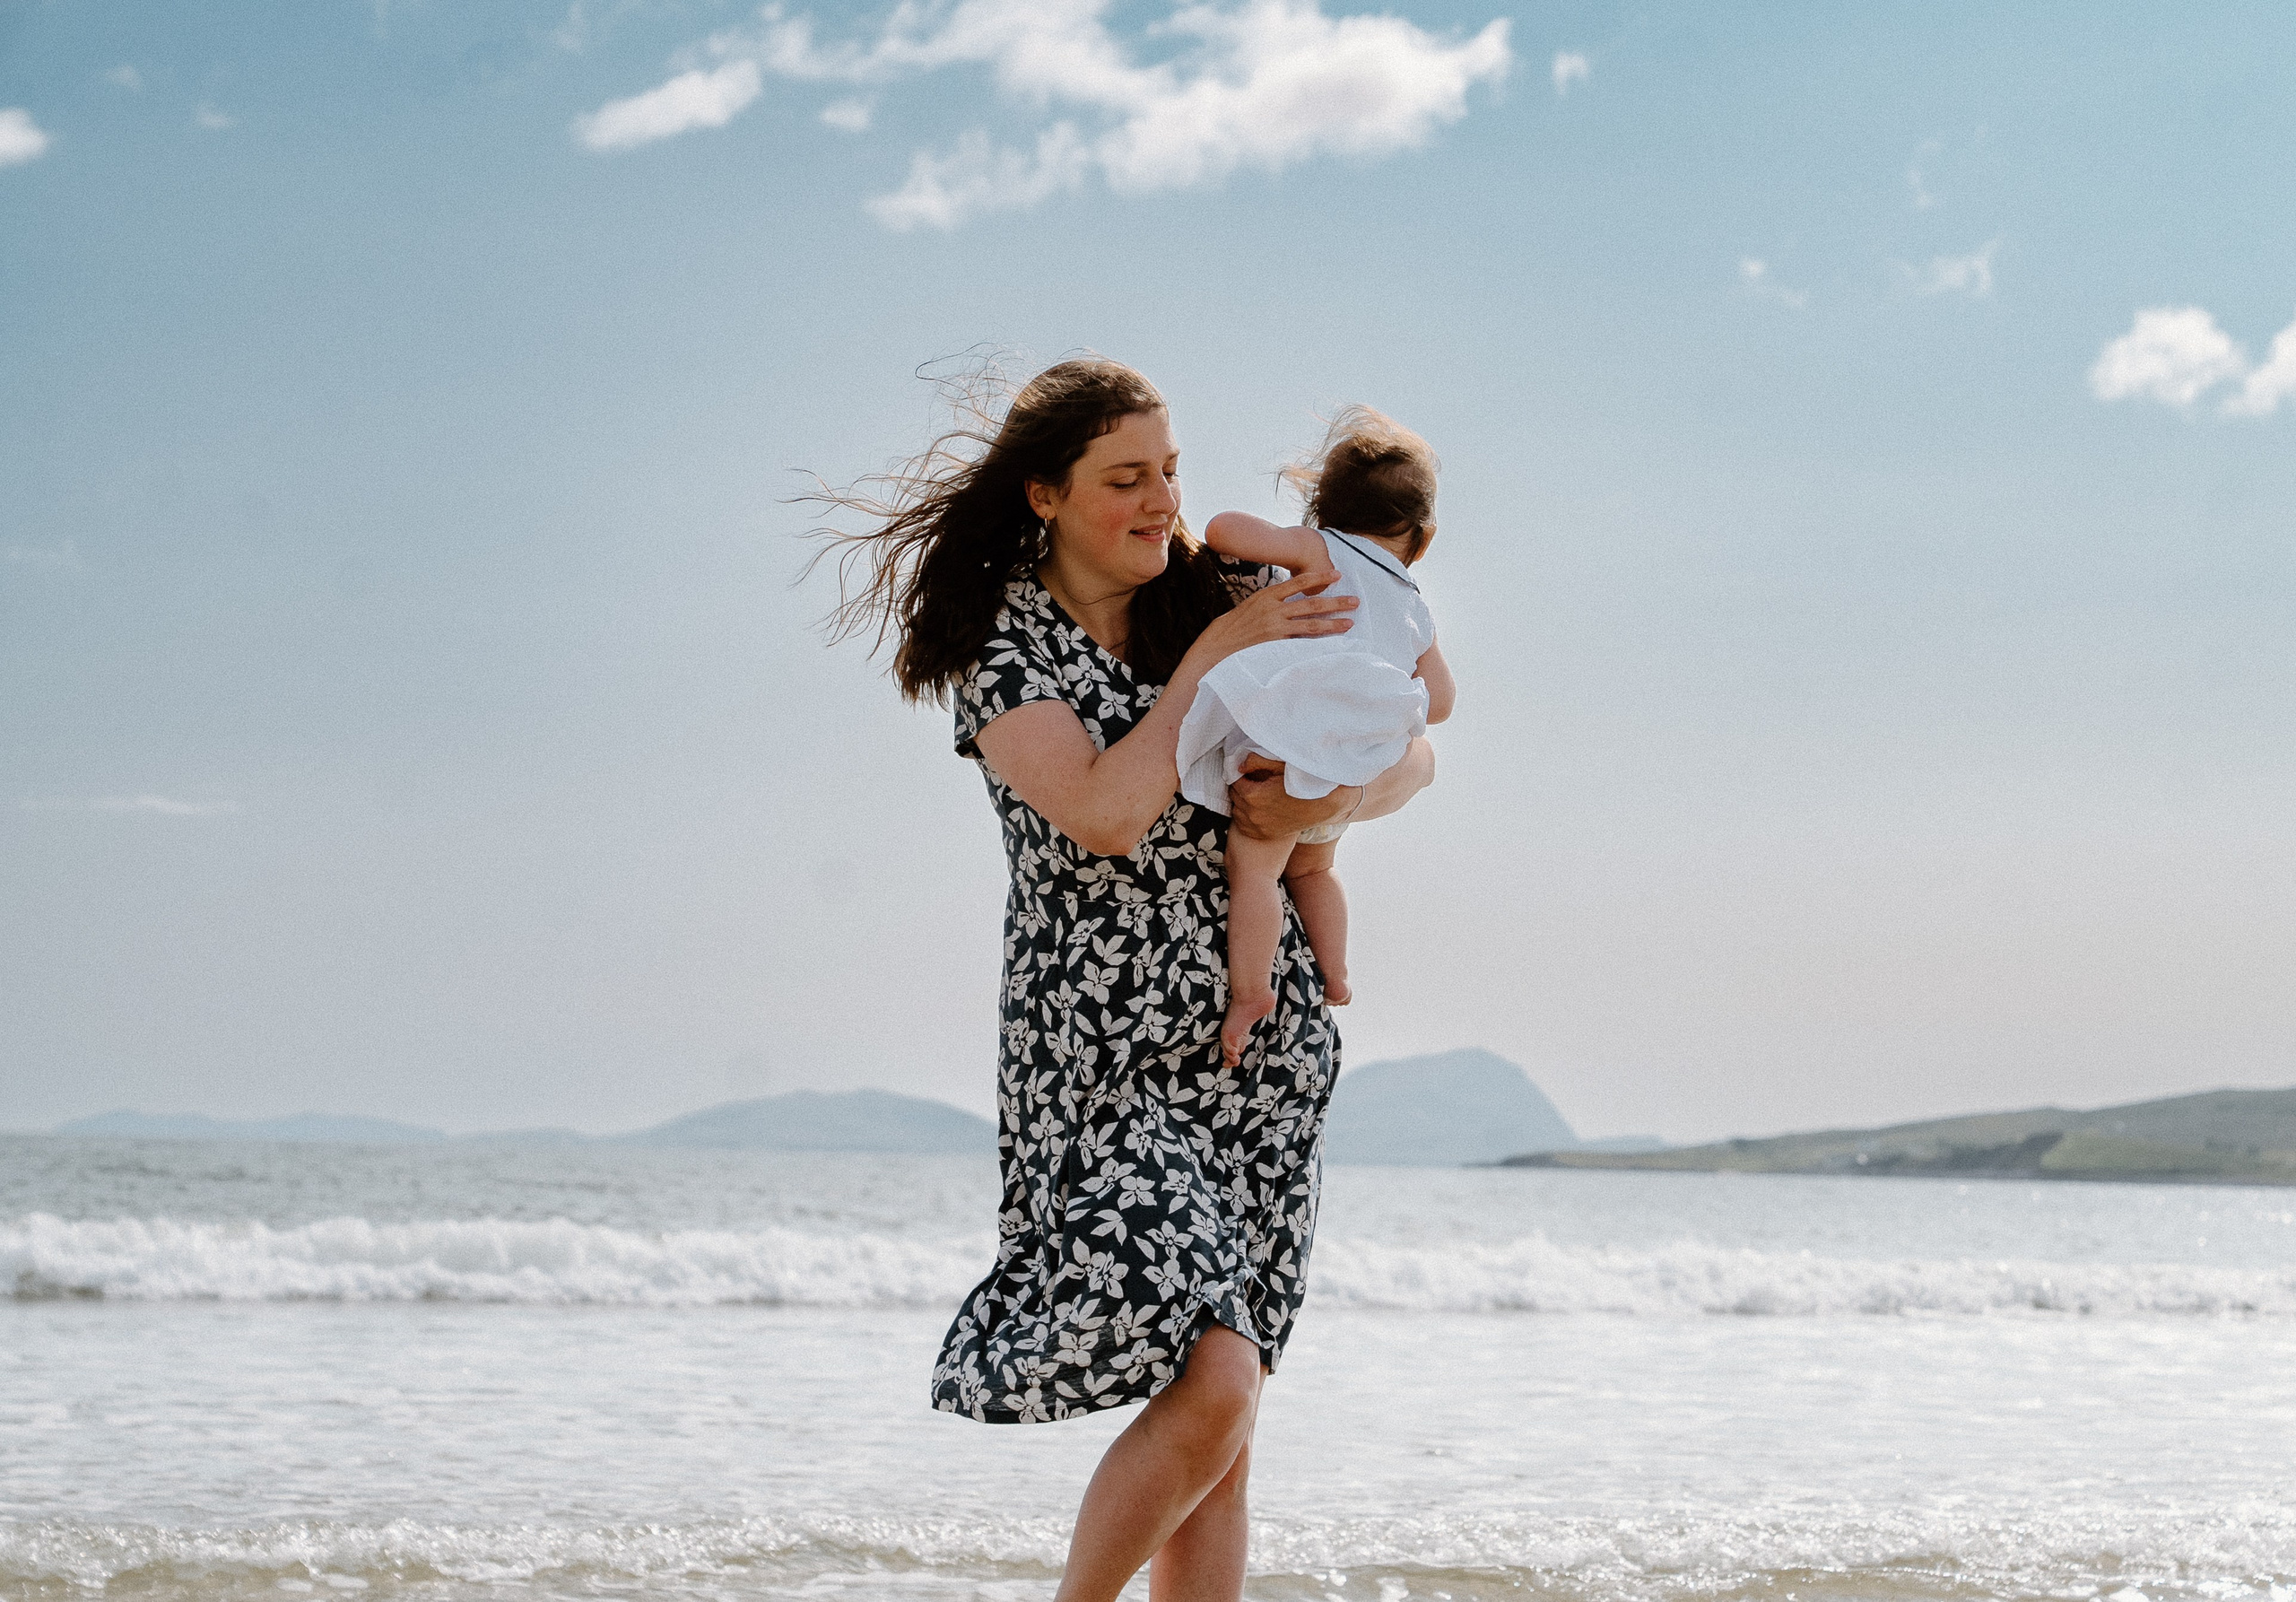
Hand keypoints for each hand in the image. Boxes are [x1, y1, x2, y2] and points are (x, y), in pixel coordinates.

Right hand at [1191, 570, 1354, 669]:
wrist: (1216, 644)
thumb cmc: (1232, 626)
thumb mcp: (1251, 606)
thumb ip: (1271, 602)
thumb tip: (1291, 601)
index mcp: (1267, 595)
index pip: (1299, 582)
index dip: (1320, 578)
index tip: (1337, 575)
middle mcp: (1273, 609)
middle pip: (1312, 604)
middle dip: (1336, 602)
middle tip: (1355, 601)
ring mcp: (1276, 628)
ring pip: (1311, 624)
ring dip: (1333, 623)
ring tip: (1349, 623)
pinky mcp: (1276, 645)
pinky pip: (1301, 642)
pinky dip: (1317, 642)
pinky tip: (1331, 642)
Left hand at [1229, 760, 1359, 840]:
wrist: (1319, 805)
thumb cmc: (1301, 783)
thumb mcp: (1279, 766)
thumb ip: (1256, 761)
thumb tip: (1239, 766)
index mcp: (1253, 794)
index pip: (1234, 781)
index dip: (1241, 775)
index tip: (1249, 773)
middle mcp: (1252, 813)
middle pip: (1234, 796)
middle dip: (1242, 788)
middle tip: (1254, 782)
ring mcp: (1257, 826)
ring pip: (1237, 812)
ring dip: (1242, 803)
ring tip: (1256, 795)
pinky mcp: (1263, 834)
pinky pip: (1243, 826)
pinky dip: (1245, 818)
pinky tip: (1256, 809)